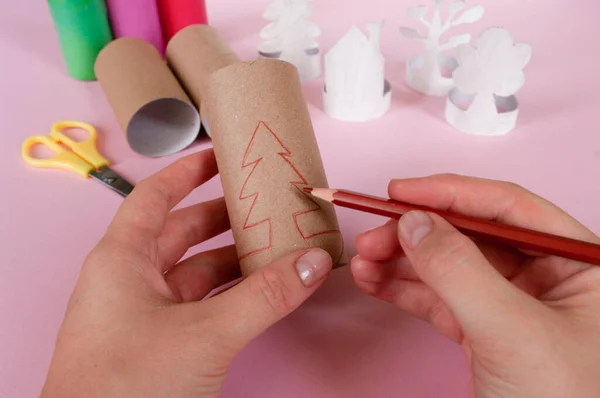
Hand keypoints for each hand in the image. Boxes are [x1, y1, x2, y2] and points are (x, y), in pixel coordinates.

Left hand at [40, 149, 332, 397]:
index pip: (154, 196)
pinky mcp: (156, 341)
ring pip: (192, 271)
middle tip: (262, 203)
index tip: (220, 155)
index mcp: (122, 258)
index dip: (187, 171)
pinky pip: (197, 303)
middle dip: (222, 216)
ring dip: (231, 259)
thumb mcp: (205, 332)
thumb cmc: (127, 384)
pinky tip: (258, 289)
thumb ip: (265, 296)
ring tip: (272, 244)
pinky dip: (228, 293)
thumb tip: (313, 262)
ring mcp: (141, 312)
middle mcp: (128, 279)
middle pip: (180, 232)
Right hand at [351, 174, 599, 397]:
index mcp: (579, 265)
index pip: (507, 208)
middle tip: (372, 235)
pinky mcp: (486, 334)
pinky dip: (406, 291)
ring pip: (449, 267)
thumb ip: (460, 270)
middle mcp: (549, 280)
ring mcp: (514, 308)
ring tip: (363, 260)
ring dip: (402, 262)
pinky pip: (441, 300)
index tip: (400, 192)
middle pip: (470, 236)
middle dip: (416, 234)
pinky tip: (376, 283)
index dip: (449, 193)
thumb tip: (414, 222)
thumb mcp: (512, 332)